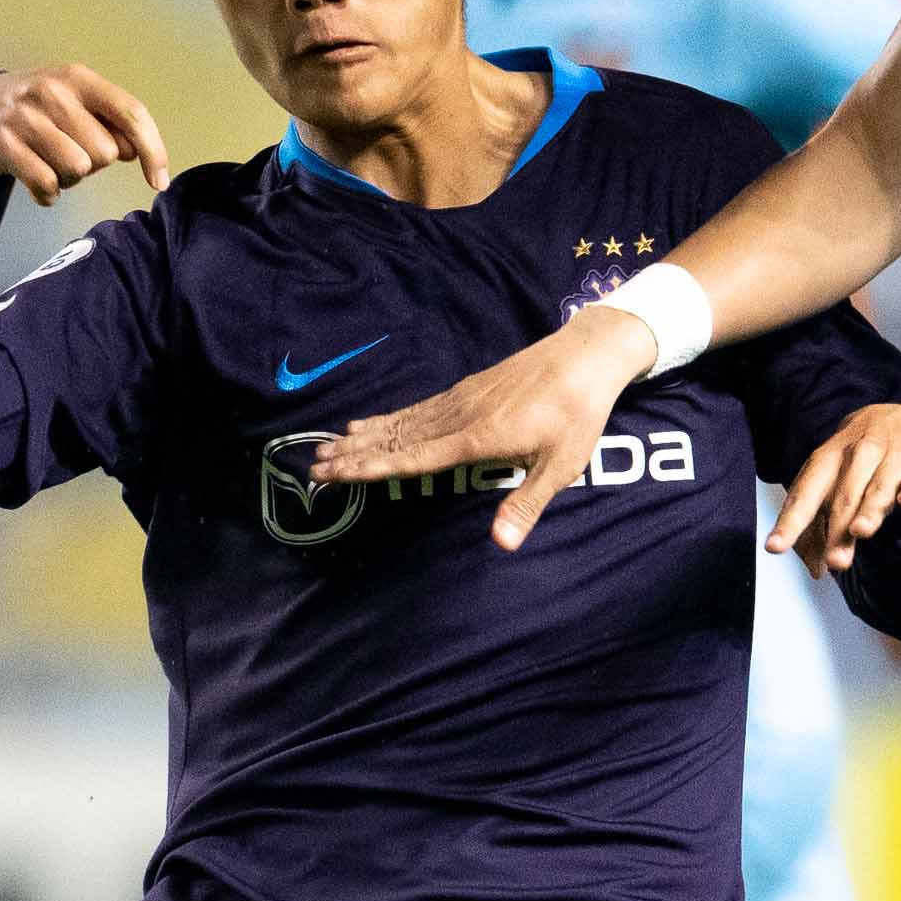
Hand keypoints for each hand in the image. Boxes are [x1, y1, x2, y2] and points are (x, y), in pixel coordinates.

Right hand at [0, 63, 171, 204]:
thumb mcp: (75, 102)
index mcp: (78, 78)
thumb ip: (111, 122)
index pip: (132, 114)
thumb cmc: (41, 110)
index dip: (153, 151)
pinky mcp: (2, 144)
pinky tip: (38, 182)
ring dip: (70, 178)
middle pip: (106, 152)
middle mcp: (52, 91)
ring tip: (52, 164)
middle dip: (94, 164)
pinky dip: (47, 193)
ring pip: (78, 169)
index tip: (158, 182)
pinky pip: (46, 184)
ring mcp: (25, 116)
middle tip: (69, 152)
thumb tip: (136, 152)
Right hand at [317, 312, 657, 548]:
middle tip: (314, 467)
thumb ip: (526, 505)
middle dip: (354, 455)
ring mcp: (461, 399)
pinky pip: (418, 408)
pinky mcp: (468, 389)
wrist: (586, 356)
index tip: (337, 473)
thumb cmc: (578, 414)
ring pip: (402, 421)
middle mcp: (459, 416)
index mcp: (476, 438)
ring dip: (365, 437)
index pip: (413, 458)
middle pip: (396, 439)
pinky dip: (389, 419)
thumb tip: (502, 544)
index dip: (372, 467)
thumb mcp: (561, 466)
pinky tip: (374, 423)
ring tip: (330, 446)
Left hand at [769, 402, 900, 575]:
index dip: (790, 522)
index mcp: (827, 461)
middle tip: (834, 562)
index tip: (775, 547)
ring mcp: (894, 453)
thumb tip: (817, 570)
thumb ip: (820, 527)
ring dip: (870, 509)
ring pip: (880, 486)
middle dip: (839, 529)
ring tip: (861, 530)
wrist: (898, 416)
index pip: (805, 494)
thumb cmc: (856, 461)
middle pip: (845, 496)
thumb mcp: (830, 484)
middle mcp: (859, 453)